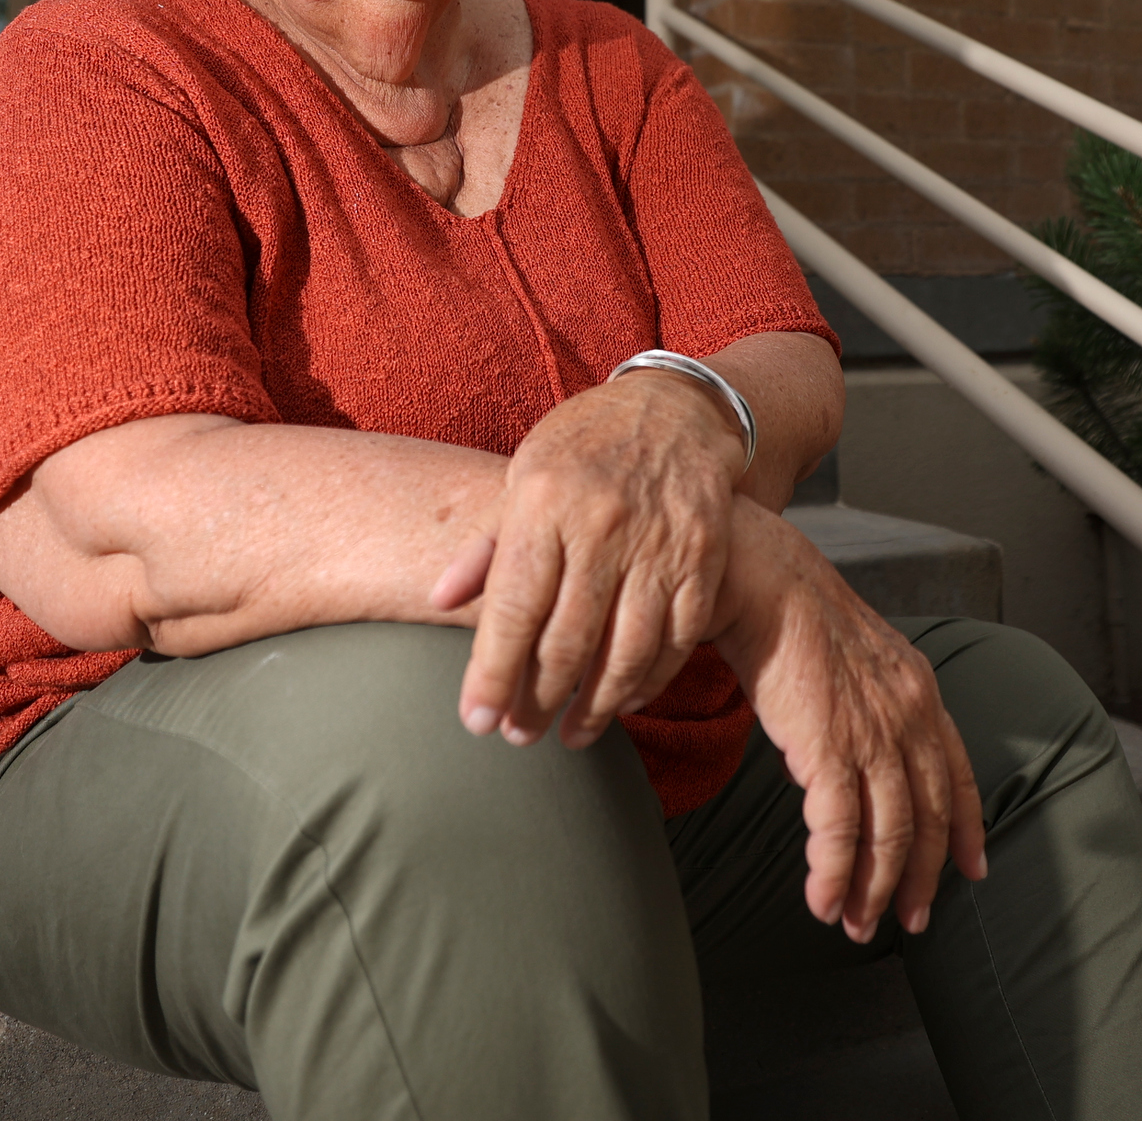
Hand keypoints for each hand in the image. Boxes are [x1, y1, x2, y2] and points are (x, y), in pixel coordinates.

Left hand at [430, 369, 743, 747]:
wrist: (675, 407)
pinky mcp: (703, 556)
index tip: (477, 720)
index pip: (514, 606)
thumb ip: (484, 542)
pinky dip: (652, 678)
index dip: (493, 671)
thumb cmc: (585, 443)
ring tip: (570, 733)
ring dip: (595, 705)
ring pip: (626, 650)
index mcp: (545, 502)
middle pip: (566, 639)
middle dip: (537, 701)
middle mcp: (602, 525)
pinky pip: (678, 636)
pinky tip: (627, 699)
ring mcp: (659, 543)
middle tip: (519, 734)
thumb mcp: (523, 473)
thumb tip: (439, 599)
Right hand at [711, 502, 986, 941]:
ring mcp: (873, 734)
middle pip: (928, 818)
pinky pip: (840, 832)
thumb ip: (873, 702)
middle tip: (908, 921)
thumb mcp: (859, 656)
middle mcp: (909, 716)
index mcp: (920, 692)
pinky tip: (822, 902)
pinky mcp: (828, 748)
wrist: (764, 579)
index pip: (959, 774)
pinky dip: (834, 876)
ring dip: (873, 891)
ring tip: (856, 924)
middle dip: (919, 879)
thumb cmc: (796, 613)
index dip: (968, 829)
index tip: (972, 870)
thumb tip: (858, 747)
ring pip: (888, 835)